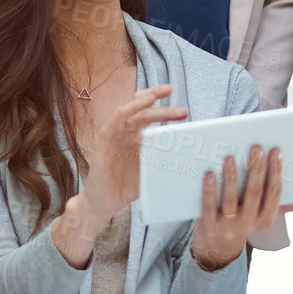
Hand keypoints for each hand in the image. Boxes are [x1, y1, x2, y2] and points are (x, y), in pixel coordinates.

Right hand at [79, 84, 187, 217]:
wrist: (105, 204)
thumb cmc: (127, 186)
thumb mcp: (151, 169)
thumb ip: (165, 158)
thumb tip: (190, 153)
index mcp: (135, 136)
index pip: (147, 113)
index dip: (162, 104)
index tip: (179, 101)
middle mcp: (123, 132)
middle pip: (140, 109)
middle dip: (155, 96)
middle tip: (171, 90)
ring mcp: (112, 137)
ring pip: (127, 113)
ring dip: (140, 103)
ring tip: (155, 96)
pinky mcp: (102, 145)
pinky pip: (111, 125)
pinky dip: (123, 113)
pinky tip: (134, 108)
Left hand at [190, 147, 289, 268]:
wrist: (217, 247)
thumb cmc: (248, 219)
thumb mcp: (272, 213)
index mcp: (268, 218)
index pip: (275, 193)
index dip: (276, 172)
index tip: (276, 151)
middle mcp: (249, 223)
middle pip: (255, 193)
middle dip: (257, 170)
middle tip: (256, 148)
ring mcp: (228, 225)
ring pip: (231, 199)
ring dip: (232, 178)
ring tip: (230, 157)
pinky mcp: (209, 225)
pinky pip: (209, 206)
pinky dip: (210, 189)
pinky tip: (210, 173)